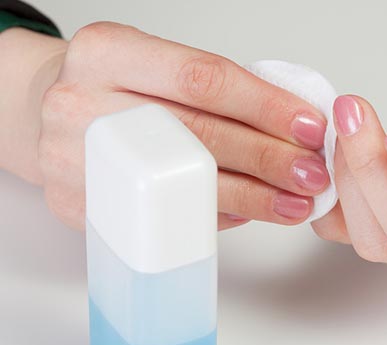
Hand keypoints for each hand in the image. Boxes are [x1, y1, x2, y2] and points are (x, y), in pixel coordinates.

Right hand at [6, 22, 329, 229]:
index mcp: (109, 52)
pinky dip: (217, 216)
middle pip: (197, 136)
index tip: (309, 127)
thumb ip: (211, 90)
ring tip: (295, 202)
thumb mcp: (150, 65)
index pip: (202, 79)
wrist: (42, 116)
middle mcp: (83, 103)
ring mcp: (75, 160)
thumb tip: (290, 126)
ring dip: (253, 197)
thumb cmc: (110, 89)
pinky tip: (251, 213)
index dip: (264, 106)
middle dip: (268, 158)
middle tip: (312, 173)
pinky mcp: (81, 207)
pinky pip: (164, 217)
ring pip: (183, 184)